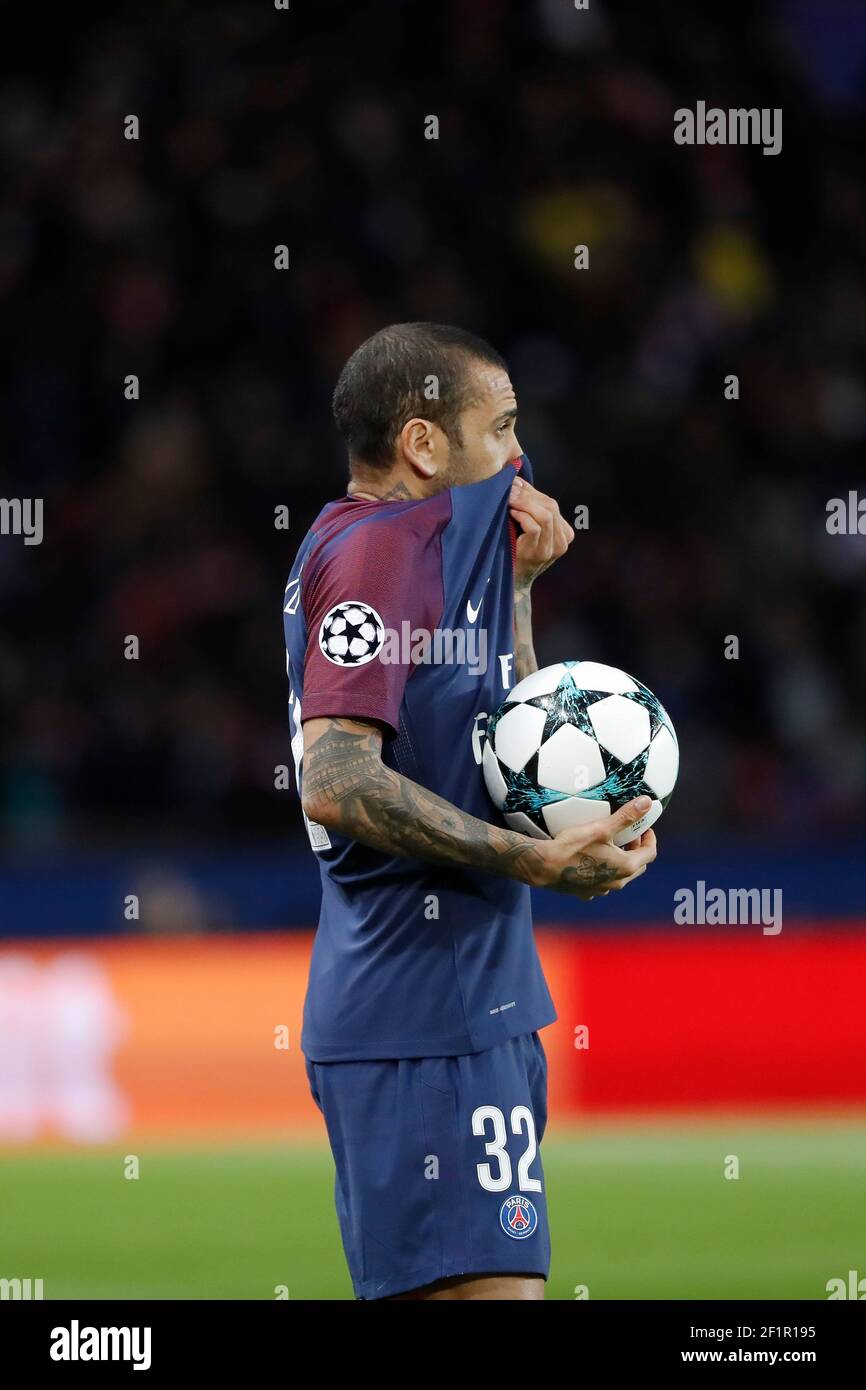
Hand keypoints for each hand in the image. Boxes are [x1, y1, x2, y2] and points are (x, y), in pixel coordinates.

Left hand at [509, 478, 573, 592]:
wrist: (511, 583)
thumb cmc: (515, 552)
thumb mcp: (526, 528)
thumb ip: (528, 508)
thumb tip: (516, 478)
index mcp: (564, 533)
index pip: (550, 504)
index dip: (531, 491)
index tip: (513, 482)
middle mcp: (562, 541)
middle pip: (550, 507)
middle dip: (527, 495)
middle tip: (508, 487)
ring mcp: (552, 549)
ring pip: (545, 515)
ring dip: (524, 503)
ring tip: (507, 498)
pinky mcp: (540, 554)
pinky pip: (535, 528)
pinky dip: (522, 517)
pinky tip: (511, 514)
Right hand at [528, 797, 657, 898]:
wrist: (545, 866)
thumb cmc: (573, 847)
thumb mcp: (601, 827)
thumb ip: (626, 816)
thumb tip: (646, 803)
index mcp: (626, 866)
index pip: (650, 853)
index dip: (650, 838)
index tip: (643, 827)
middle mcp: (617, 882)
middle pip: (638, 865)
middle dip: (636, 849)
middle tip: (628, 834)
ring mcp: (602, 889)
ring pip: (620, 874)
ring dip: (620, 860)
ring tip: (610, 845)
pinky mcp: (587, 892)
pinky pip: (602, 881)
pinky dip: (604, 870)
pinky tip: (592, 860)